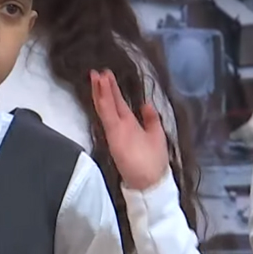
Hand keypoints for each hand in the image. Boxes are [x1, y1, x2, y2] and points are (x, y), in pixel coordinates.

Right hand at [90, 69, 168, 189]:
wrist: (150, 182)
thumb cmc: (154, 162)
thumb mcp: (157, 135)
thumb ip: (151, 119)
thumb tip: (146, 105)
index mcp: (131, 126)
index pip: (119, 105)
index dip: (113, 91)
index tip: (107, 76)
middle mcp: (122, 126)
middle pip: (111, 103)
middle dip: (104, 87)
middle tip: (97, 71)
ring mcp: (117, 130)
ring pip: (107, 106)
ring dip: (101, 91)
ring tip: (96, 75)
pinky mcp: (115, 134)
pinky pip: (107, 115)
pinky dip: (103, 101)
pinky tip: (99, 89)